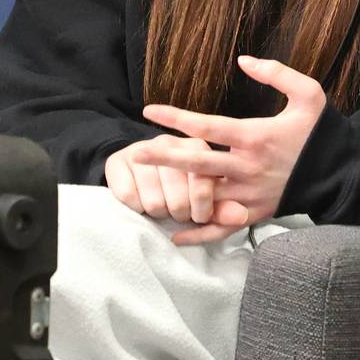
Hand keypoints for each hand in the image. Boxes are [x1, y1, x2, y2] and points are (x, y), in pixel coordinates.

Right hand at [104, 136, 220, 224]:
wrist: (139, 165)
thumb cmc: (180, 182)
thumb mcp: (208, 192)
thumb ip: (225, 206)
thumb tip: (241, 216)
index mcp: (198, 147)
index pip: (203, 188)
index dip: (202, 211)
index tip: (198, 216)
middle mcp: (170, 143)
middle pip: (178, 200)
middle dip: (180, 214)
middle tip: (178, 211)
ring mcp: (141, 149)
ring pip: (154, 203)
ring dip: (158, 213)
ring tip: (161, 204)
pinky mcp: (117, 160)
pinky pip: (130, 200)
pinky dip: (137, 209)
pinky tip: (141, 200)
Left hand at [133, 55, 326, 245]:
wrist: (343, 173)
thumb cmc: (322, 132)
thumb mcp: (309, 94)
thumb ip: (277, 73)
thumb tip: (243, 60)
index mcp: (256, 137)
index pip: (208, 127)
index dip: (177, 119)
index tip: (149, 111)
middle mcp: (248, 168)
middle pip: (197, 164)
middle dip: (164, 158)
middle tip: (135, 152)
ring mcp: (250, 194)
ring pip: (205, 196)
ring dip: (175, 192)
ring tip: (145, 188)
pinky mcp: (256, 213)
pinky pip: (223, 227)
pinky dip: (200, 234)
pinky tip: (175, 235)